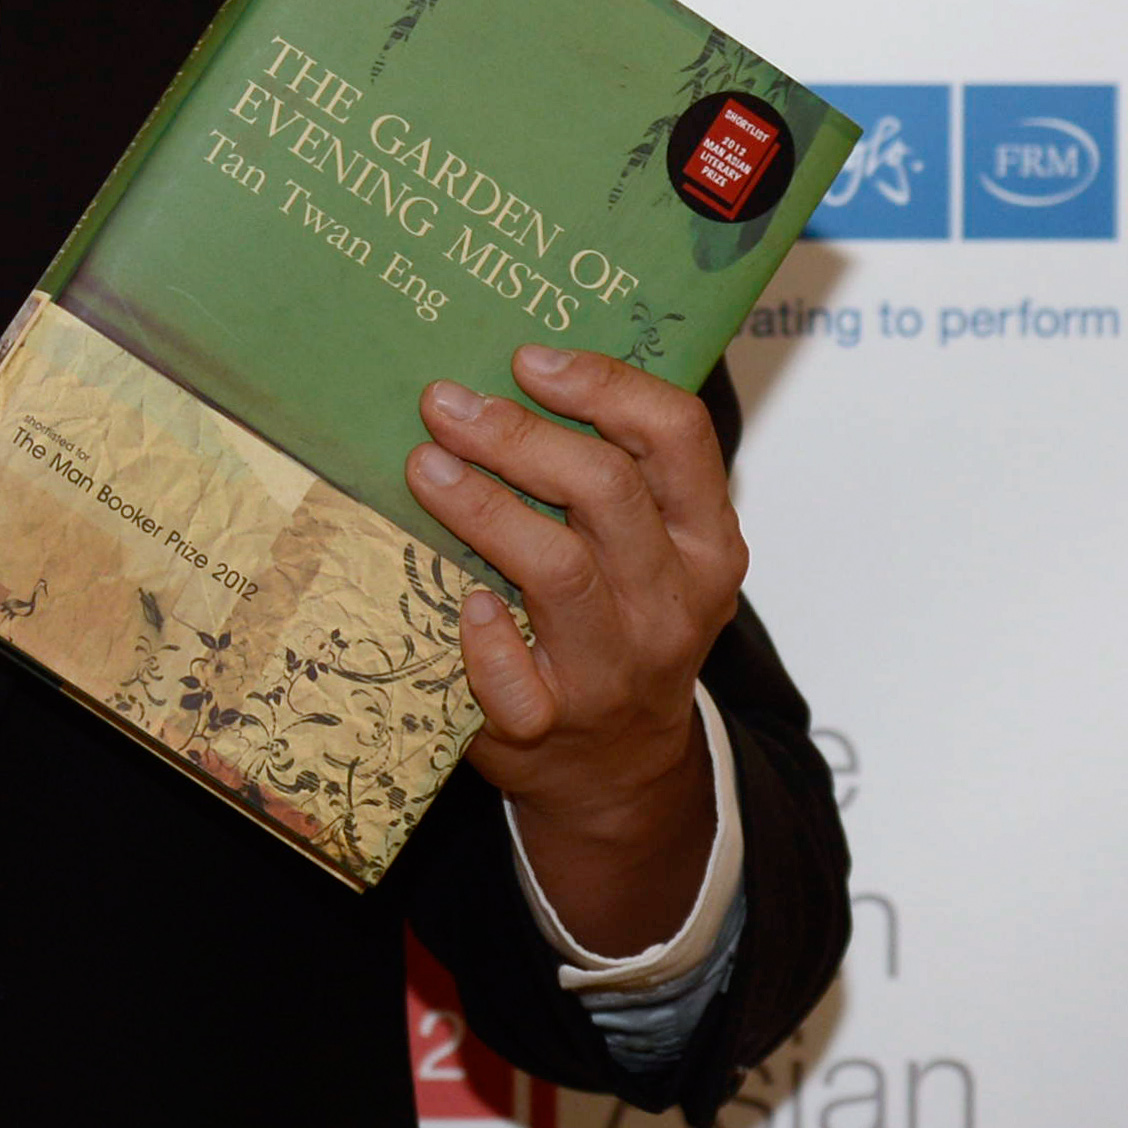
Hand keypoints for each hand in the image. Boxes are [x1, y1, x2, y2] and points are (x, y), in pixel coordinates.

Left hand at [405, 342, 742, 955]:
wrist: (618, 769)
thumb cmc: (617, 621)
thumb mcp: (650, 547)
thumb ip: (614, 470)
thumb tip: (510, 369)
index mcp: (706, 541)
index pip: (676, 436)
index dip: (603, 385)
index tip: (527, 358)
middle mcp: (672, 599)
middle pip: (605, 490)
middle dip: (518, 434)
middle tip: (445, 403)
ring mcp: (614, 666)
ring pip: (556, 567)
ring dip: (483, 506)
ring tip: (422, 465)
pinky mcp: (550, 721)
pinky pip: (512, 674)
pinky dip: (481, 635)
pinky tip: (457, 597)